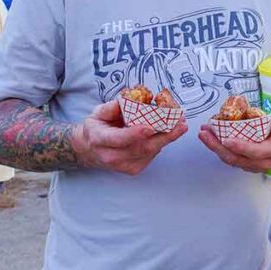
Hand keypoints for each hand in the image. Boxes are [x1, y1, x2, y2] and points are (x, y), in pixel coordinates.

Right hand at [72, 99, 187, 174]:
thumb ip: (111, 107)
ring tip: (181, 125)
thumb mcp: (97, 113)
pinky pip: (151, 155)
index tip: (150, 127)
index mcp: (100, 140)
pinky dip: (161, 143)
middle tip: (180, 125)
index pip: (119, 139)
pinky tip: (169, 133)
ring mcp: (123, 165)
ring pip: (149, 153)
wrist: (90, 149)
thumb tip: (127, 100)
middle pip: (140, 148)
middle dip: (163, 136)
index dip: (135, 134)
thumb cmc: (97, 128)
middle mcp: (111, 156)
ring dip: (167, 139)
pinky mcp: (133, 169)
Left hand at [197, 112, 270, 172]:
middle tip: (206, 133)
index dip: (240, 146)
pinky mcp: (246, 162)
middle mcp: (262, 161)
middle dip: (218, 146)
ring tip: (204, 133)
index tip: (227, 139)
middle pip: (236, 158)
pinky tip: (211, 137)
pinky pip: (230, 157)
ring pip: (230, 159)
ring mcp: (253, 164)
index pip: (255, 152)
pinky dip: (218, 148)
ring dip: (215, 147)